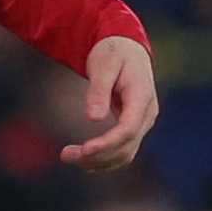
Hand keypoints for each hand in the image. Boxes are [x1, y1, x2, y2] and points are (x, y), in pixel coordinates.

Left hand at [62, 34, 159, 172]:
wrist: (126, 49)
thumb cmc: (113, 53)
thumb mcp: (103, 64)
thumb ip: (99, 90)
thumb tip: (93, 118)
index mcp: (142, 97)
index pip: (128, 129)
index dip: (107, 143)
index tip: (84, 150)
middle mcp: (146, 114)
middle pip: (126, 146)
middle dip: (97, 156)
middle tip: (65, 155)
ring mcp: (142, 123)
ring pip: (125, 153)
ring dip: (98, 161)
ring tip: (67, 156)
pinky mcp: (133, 127)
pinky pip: (122, 150)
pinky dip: (103, 158)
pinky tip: (82, 159)